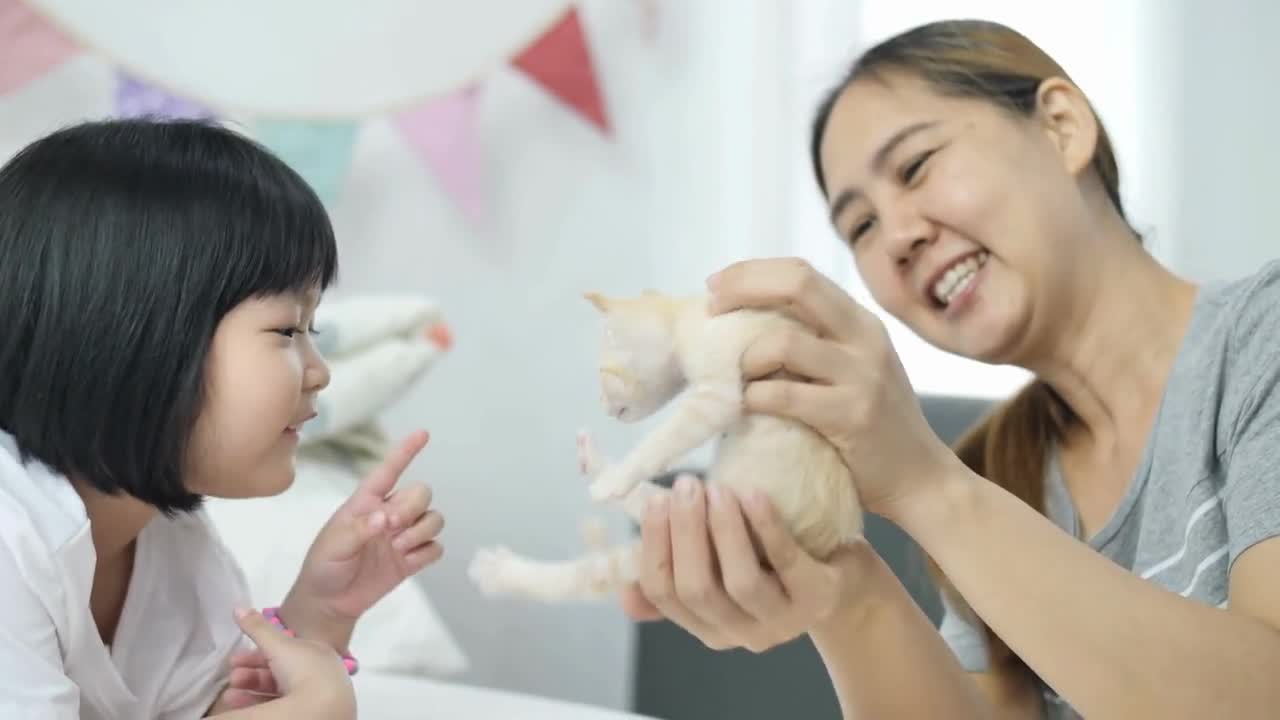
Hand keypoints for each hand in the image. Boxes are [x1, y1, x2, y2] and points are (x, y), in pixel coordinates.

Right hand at [218, 608, 353, 715]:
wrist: (328, 709)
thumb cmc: (305, 672)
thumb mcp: (280, 645)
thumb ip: (258, 628)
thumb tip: (237, 606)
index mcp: (315, 653)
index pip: (282, 651)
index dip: (255, 654)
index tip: (232, 660)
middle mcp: (317, 674)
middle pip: (278, 673)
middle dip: (250, 674)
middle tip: (230, 679)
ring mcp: (315, 697)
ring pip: (278, 692)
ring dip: (251, 691)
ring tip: (229, 696)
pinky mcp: (311, 713)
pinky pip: (283, 707)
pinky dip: (261, 703)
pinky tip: (241, 706)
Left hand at [286, 431, 444, 647]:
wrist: (330, 603)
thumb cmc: (324, 567)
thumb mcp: (334, 545)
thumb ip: (361, 529)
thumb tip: (387, 518)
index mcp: (366, 503)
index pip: (389, 471)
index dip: (405, 451)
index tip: (423, 434)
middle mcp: (389, 514)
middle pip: (421, 493)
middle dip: (413, 507)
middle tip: (393, 527)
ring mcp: (403, 536)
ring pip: (434, 518)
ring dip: (422, 531)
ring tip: (399, 548)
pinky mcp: (412, 559)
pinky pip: (436, 547)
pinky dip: (427, 553)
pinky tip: (407, 561)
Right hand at [624, 473, 877, 652]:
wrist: (843, 572)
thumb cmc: (771, 560)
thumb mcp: (721, 570)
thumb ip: (677, 577)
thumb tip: (623, 592)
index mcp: (708, 626)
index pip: (663, 593)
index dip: (653, 548)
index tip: (652, 501)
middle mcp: (742, 633)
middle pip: (697, 589)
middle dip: (684, 533)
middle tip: (683, 485)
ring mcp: (783, 620)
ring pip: (739, 582)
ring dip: (721, 530)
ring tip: (715, 487)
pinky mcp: (818, 597)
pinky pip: (787, 562)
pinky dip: (765, 526)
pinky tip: (753, 493)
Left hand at [706, 258, 959, 519]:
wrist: (920, 480)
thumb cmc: (871, 429)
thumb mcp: (851, 371)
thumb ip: (813, 345)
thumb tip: (742, 325)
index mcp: (860, 322)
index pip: (800, 273)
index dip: (751, 273)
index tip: (715, 287)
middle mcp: (865, 338)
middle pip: (797, 285)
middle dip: (743, 288)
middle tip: (710, 310)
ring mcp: (862, 375)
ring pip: (782, 343)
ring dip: (745, 360)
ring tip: (737, 381)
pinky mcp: (852, 414)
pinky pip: (784, 395)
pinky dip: (754, 397)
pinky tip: (747, 407)